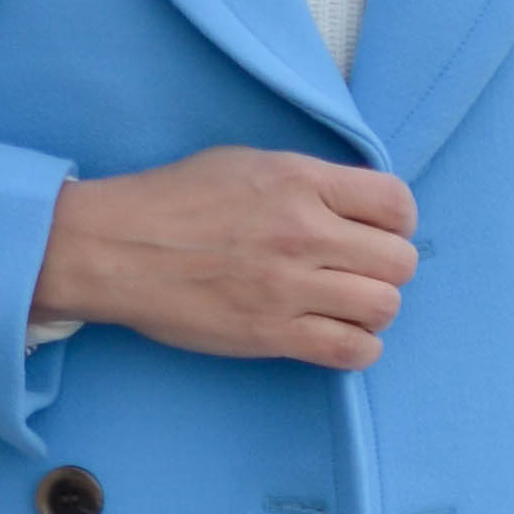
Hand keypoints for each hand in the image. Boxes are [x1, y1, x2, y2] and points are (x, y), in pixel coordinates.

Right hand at [35, 147, 417, 369]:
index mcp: (300, 181)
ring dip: (373, 309)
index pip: (396, 203)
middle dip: (388, 268)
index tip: (375, 232)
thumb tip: (355, 205)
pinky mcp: (272, 334)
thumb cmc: (174, 201)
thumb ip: (307, 181)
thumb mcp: (248, 163)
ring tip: (346, 306)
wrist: (114, 249)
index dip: (397, 222)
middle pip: (399, 261)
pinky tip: (336, 335)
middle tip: (358, 272)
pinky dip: (358, 347)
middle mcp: (303, 232)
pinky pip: (352, 350)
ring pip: (384, 307)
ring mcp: (288, 286)